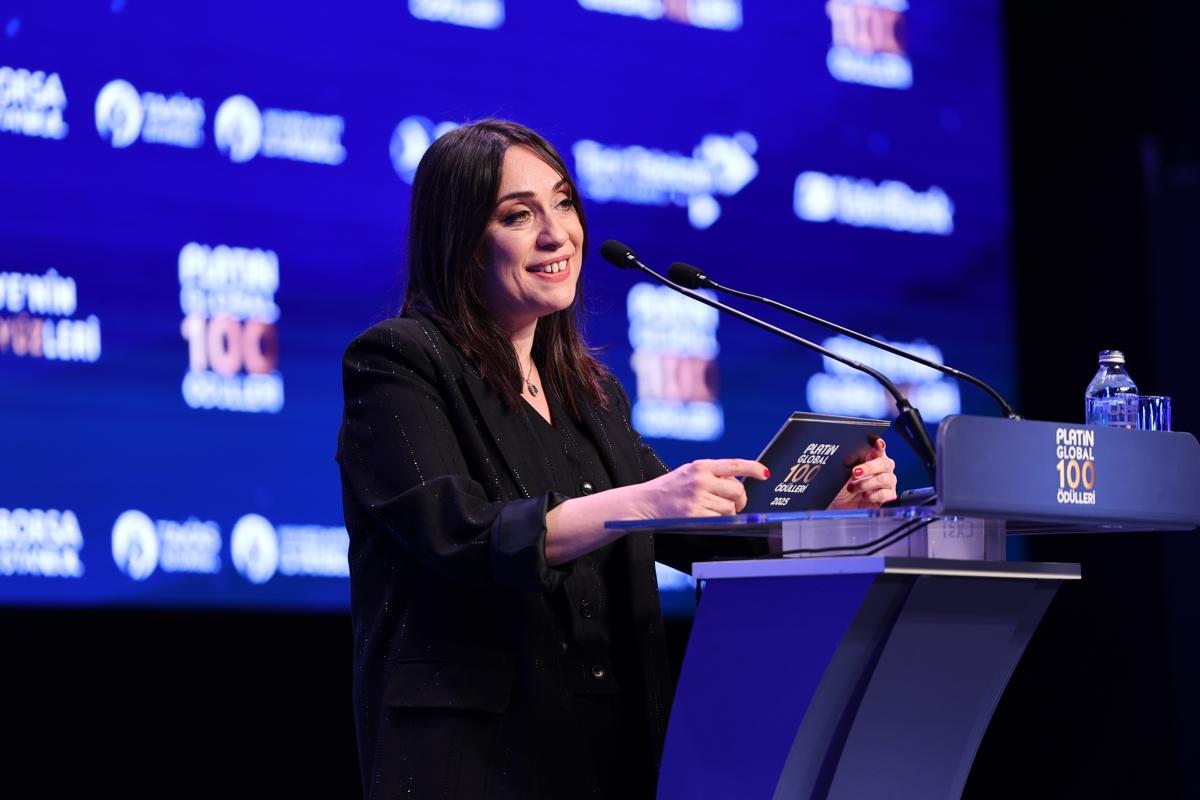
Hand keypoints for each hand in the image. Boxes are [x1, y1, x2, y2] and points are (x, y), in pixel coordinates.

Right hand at [637, 458, 769, 517]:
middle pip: (737, 490)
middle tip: (736, 503)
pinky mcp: (695, 515)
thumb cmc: (669, 488)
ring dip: (728, 511)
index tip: (764, 473)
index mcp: (700, 466)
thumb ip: (712, 473)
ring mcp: (698, 498)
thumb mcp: (689, 472)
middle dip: (740, 499)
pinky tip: (709, 516)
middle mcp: (701, 480)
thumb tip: (738, 479)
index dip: (753, 468)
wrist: (645, 502)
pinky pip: (720, 519)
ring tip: (713, 509)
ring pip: (731, 507)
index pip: (734, 464)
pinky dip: (719, 520)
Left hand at [827, 438, 897, 508]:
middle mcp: (882, 470)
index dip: (879, 446)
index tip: (877, 443)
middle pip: (885, 463)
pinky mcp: (887, 498)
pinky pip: (886, 494)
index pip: (879, 448)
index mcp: (871, 459)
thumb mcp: (841, 472)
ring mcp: (886, 484)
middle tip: (855, 472)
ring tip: (852, 488)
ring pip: (885, 479)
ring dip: (867, 483)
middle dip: (869, 467)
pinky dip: (874, 495)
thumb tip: (850, 455)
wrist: (838, 507)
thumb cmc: (840, 488)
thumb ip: (849, 461)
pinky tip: (865, 496)